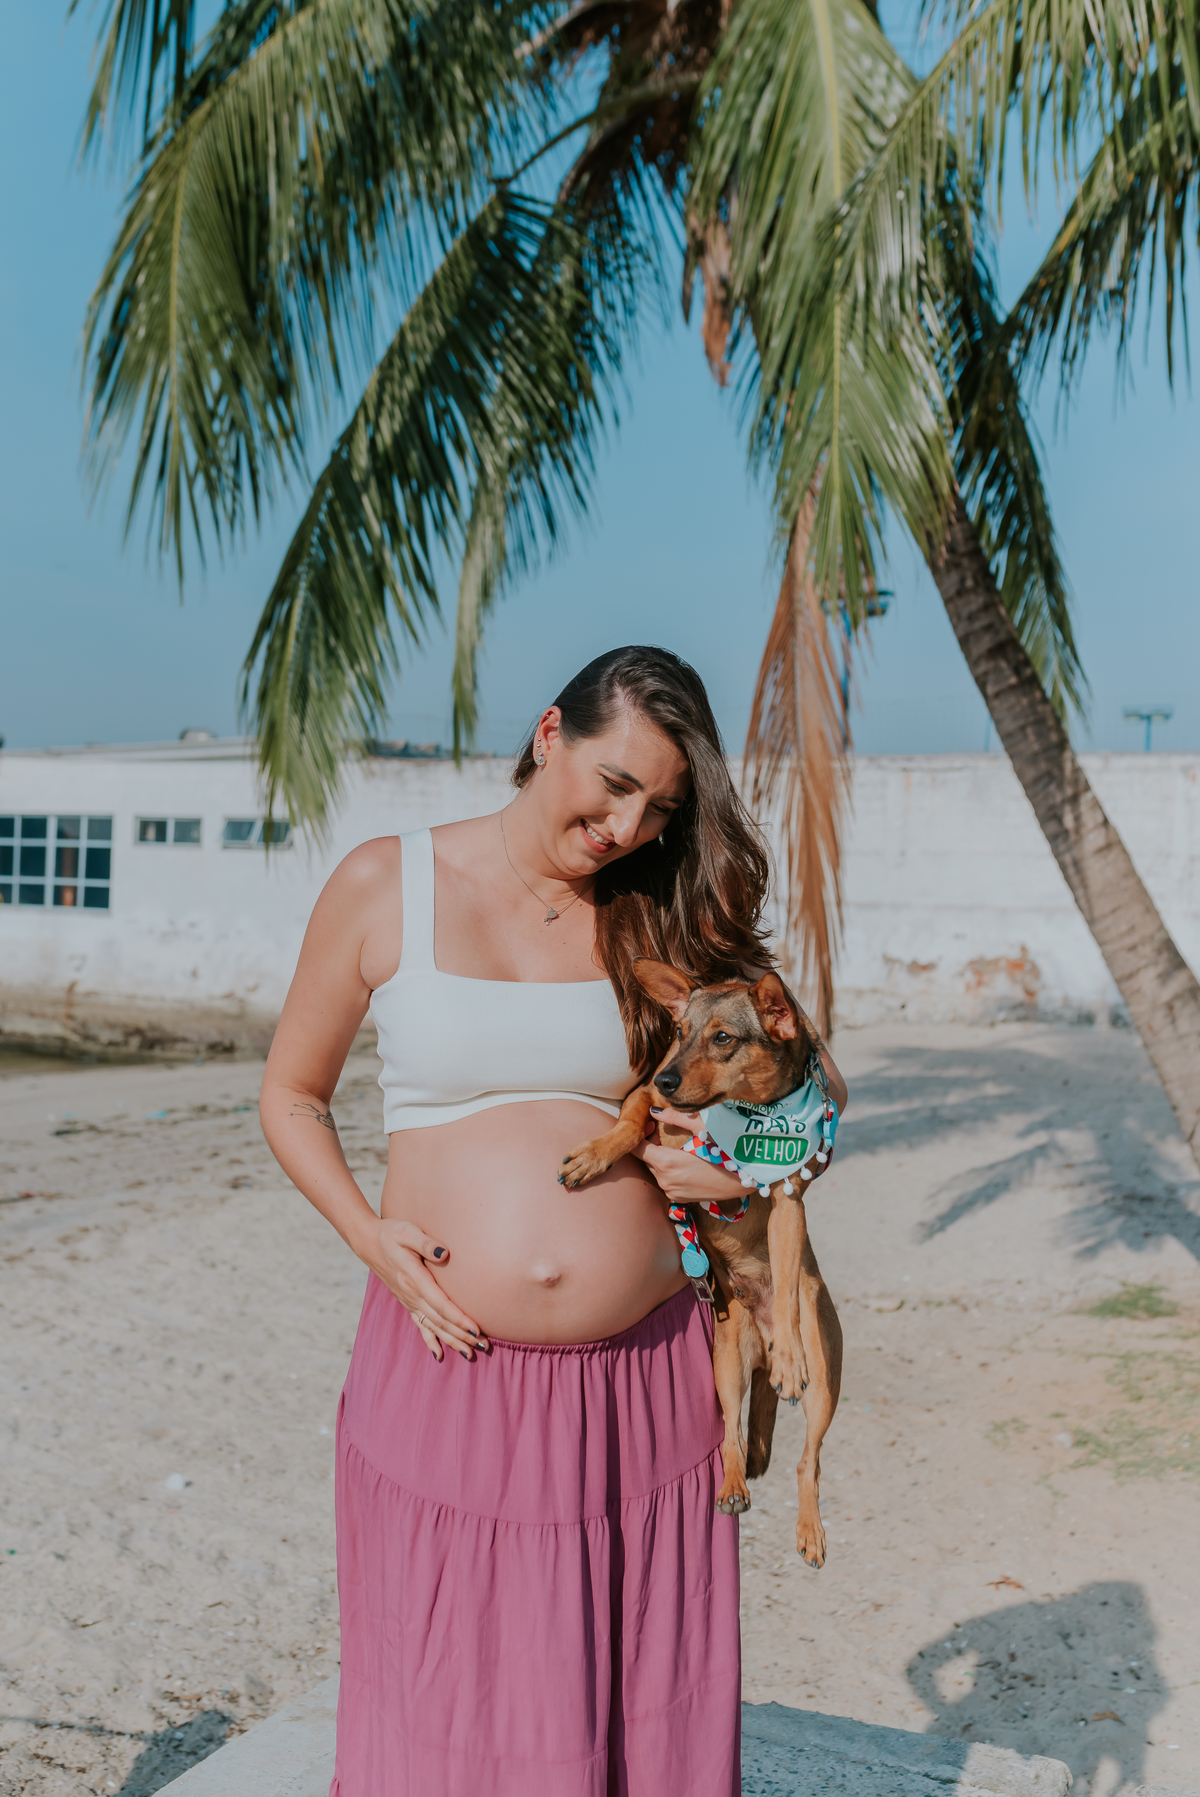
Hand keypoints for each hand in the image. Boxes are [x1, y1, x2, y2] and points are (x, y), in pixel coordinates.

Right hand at [356, 1216, 487, 1361]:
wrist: (368, 1242)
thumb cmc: (391, 1233)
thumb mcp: (407, 1232)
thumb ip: (426, 1242)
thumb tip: (444, 1253)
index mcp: (414, 1278)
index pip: (441, 1304)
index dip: (459, 1319)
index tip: (476, 1330)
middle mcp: (411, 1294)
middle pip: (440, 1321)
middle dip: (462, 1335)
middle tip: (484, 1347)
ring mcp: (408, 1300)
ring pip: (432, 1327)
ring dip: (451, 1341)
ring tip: (470, 1353)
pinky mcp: (407, 1301)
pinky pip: (419, 1325)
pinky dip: (430, 1340)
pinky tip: (439, 1355)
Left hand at [634, 1104, 747, 1206]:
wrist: (746, 1178)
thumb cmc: (727, 1149)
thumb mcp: (702, 1126)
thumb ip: (674, 1117)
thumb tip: (654, 1110)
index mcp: (667, 1163)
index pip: (637, 1150)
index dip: (639, 1135)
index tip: (649, 1125)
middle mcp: (665, 1181)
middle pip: (646, 1160)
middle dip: (649, 1145)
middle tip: (659, 1131)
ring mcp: (672, 1192)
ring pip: (655, 1171)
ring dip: (658, 1158)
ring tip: (672, 1145)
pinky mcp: (681, 1199)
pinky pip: (665, 1181)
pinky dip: (667, 1170)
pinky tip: (681, 1161)